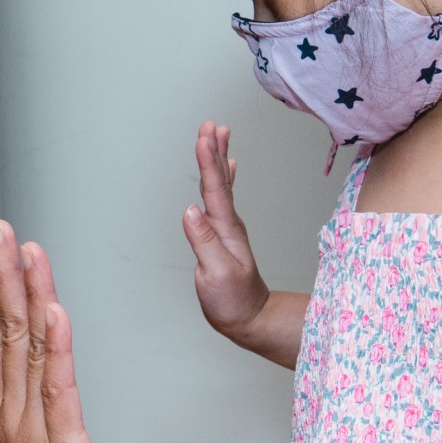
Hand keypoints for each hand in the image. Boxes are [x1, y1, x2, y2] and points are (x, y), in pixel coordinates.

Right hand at [0, 220, 110, 442]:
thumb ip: (23, 412)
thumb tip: (23, 379)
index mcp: (2, 411)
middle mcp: (10, 412)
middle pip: (3, 330)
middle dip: (0, 274)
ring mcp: (32, 428)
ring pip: (27, 349)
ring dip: (26, 294)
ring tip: (23, 250)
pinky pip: (59, 389)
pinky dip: (57, 346)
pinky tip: (54, 311)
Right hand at [183, 122, 270, 339]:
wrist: (251, 318)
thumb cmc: (233, 301)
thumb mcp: (216, 275)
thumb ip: (204, 243)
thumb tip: (190, 212)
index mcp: (225, 230)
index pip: (214, 189)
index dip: (208, 161)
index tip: (203, 136)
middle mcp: (229, 224)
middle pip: (220, 180)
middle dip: (214, 150)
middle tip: (211, 124)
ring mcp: (228, 228)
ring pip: (222, 185)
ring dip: (219, 157)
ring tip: (218, 134)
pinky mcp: (224, 235)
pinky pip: (223, 198)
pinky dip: (223, 178)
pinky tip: (226, 167)